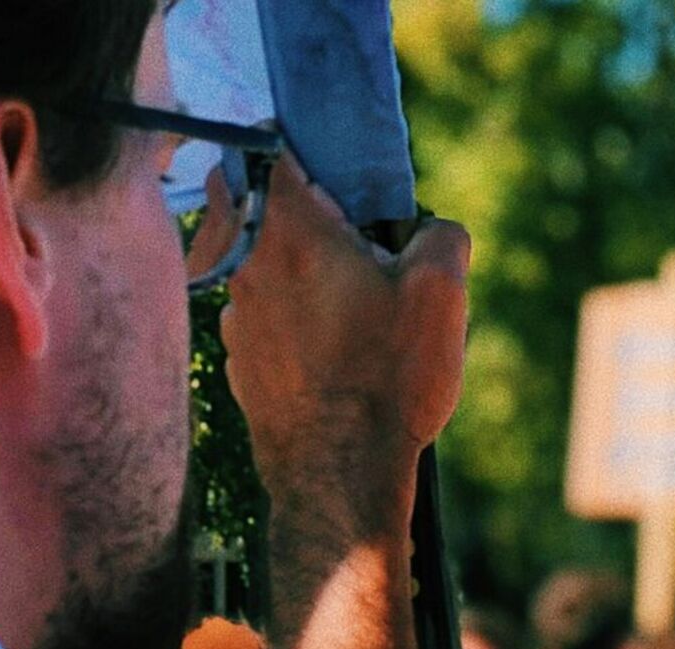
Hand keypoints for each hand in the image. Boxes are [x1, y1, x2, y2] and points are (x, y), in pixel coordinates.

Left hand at [213, 155, 470, 517]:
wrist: (340, 474)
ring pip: (256, 261)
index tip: (343, 183)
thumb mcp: (441, 293)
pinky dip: (288, 317)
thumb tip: (433, 230)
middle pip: (254, 201)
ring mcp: (232, 314)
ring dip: (295, 268)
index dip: (308, 154)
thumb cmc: (387, 378)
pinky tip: (332, 353)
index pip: (270, 149)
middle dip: (298, 210)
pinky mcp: (235, 357)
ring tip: (351, 311)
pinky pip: (260, 313)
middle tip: (353, 246)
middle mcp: (244, 263)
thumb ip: (442, 235)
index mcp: (288, 229)